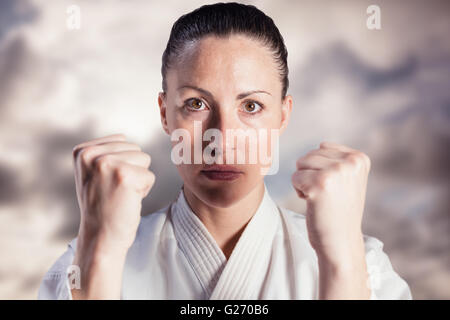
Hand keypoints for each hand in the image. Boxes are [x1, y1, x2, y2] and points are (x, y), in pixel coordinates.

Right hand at [71, 133, 154, 298]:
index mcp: (82, 151)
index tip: (106, 183)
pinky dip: (144, 191)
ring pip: (144, 160)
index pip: (122, 141)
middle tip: (114, 191)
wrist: (100, 237)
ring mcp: (107, 163)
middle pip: (135, 149)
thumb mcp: (92, 174)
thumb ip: (104, 153)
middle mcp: (91, 154)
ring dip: (138, 180)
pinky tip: (126, 201)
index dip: (121, 164)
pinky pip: (150, 176)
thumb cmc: (102, 207)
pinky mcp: (124, 175)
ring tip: (120, 195)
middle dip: (131, 171)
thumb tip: (124, 138)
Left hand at [291, 141, 370, 265]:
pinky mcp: (319, 183)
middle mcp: (350, 162)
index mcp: (359, 159)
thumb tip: (321, 143)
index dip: (321, 169)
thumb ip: (339, 160)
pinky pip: (295, 177)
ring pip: (300, 164)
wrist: (341, 242)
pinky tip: (314, 203)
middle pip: (310, 155)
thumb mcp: (349, 180)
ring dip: (304, 182)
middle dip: (310, 174)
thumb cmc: (339, 211)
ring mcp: (336, 172)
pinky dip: (298, 191)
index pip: (322, 147)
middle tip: (326, 196)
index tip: (335, 188)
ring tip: (320, 198)